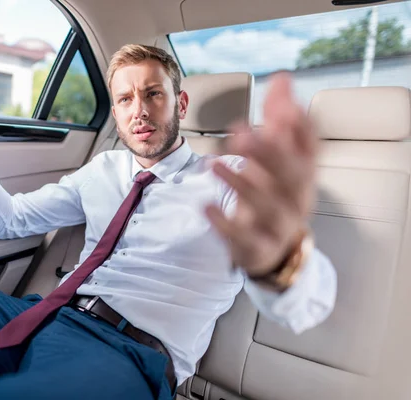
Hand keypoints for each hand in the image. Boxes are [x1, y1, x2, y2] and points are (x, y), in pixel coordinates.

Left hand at [205, 73, 317, 276]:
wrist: (272, 249)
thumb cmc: (273, 193)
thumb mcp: (277, 159)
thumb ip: (278, 120)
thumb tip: (282, 78)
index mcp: (303, 174)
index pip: (312, 149)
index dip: (302, 128)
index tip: (286, 106)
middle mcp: (297, 198)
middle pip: (292, 176)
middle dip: (269, 153)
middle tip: (240, 132)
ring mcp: (280, 225)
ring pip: (268, 205)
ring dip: (240, 182)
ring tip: (213, 164)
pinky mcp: (257, 246)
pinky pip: (244, 236)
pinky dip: (224, 222)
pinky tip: (205, 206)